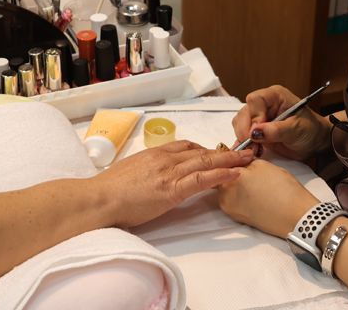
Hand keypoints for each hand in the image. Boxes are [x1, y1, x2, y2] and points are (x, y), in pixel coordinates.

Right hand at [99, 140, 254, 227]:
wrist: (98, 200)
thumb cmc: (108, 191)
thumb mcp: (130, 172)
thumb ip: (146, 170)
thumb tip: (153, 175)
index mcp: (154, 154)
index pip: (186, 146)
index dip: (206, 149)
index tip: (218, 152)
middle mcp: (164, 159)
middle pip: (201, 151)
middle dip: (225, 152)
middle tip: (244, 150)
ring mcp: (169, 173)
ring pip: (206, 162)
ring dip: (230, 160)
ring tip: (249, 159)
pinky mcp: (171, 190)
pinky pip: (201, 179)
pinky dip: (221, 175)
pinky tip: (235, 174)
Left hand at [218, 159, 319, 238]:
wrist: (295, 216)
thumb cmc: (283, 190)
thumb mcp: (263, 165)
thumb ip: (245, 162)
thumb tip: (239, 162)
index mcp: (229, 179)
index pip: (225, 164)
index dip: (235, 160)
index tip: (242, 159)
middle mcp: (224, 196)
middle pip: (225, 179)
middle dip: (235, 174)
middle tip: (253, 173)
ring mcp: (230, 210)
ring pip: (230, 192)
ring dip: (239, 187)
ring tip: (257, 186)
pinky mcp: (238, 219)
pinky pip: (236, 203)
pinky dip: (243, 198)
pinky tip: (258, 196)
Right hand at [232, 85, 332, 160]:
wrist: (315, 142)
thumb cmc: (311, 130)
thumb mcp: (296, 130)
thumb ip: (276, 130)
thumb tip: (255, 132)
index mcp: (275, 96)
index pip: (255, 99)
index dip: (254, 116)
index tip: (258, 132)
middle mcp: (265, 104)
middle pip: (244, 112)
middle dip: (245, 130)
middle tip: (254, 146)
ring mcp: (259, 117)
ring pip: (240, 123)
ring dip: (244, 138)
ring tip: (256, 150)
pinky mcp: (256, 131)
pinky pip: (243, 134)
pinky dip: (245, 144)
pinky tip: (254, 151)